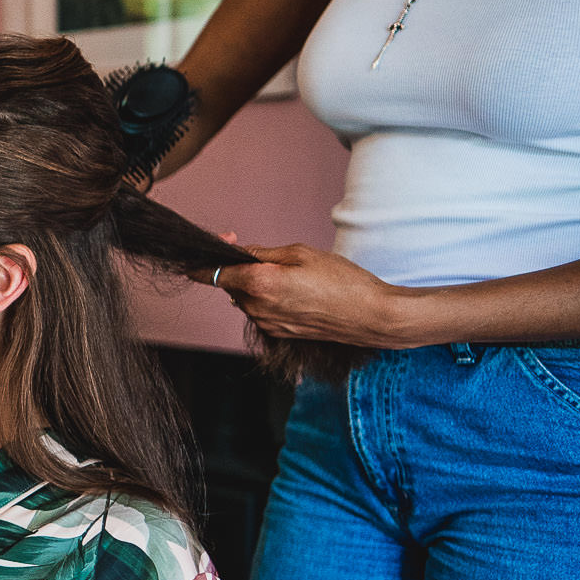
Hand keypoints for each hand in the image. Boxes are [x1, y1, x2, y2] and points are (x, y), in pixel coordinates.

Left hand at [215, 241, 418, 347]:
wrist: (371, 317)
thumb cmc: (343, 282)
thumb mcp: (301, 254)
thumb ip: (264, 254)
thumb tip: (241, 254)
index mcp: (259, 284)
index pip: (213, 274)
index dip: (208, 258)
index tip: (217, 246)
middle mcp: (256, 308)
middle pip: (232, 284)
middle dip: (242, 268)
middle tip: (268, 256)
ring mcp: (266, 324)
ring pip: (247, 298)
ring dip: (257, 284)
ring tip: (292, 276)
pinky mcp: (278, 334)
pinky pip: (261, 311)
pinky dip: (269, 298)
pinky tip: (296, 292)